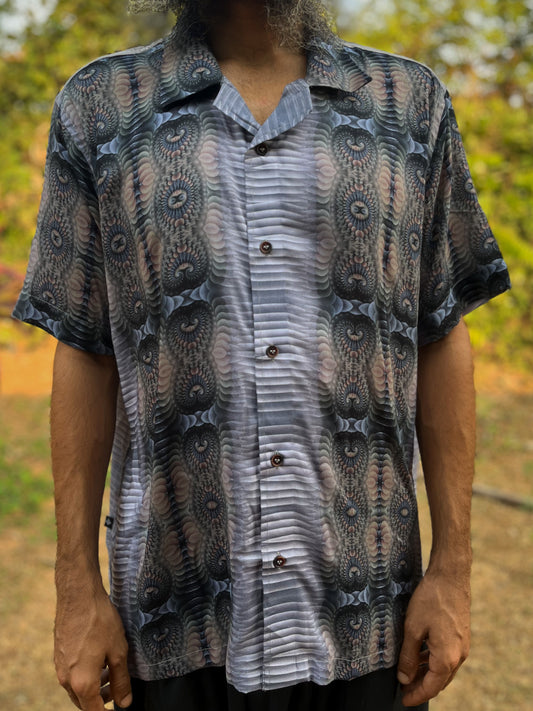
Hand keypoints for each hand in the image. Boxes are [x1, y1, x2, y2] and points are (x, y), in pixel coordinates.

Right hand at [54, 583, 131, 709]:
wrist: (78, 595)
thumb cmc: (100, 621)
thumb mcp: (118, 652)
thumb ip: (121, 681)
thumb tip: (124, 703)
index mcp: (82, 683)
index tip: (118, 706)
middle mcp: (66, 679)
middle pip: (83, 702)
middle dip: (101, 700)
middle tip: (118, 689)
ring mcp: (60, 666)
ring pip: (77, 688)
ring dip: (94, 687)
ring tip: (110, 673)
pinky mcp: (58, 654)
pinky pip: (72, 674)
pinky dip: (85, 674)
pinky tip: (98, 659)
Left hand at [397, 568, 470, 706]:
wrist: (451, 577)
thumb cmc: (431, 600)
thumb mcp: (413, 628)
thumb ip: (408, 656)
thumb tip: (404, 678)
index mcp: (447, 657)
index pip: (431, 687)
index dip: (416, 695)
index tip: (404, 700)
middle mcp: (459, 656)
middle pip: (439, 681)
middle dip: (421, 687)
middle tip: (404, 689)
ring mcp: (462, 646)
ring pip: (444, 670)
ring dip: (428, 675)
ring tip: (409, 674)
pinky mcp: (461, 637)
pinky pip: (448, 657)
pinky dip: (435, 662)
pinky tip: (421, 656)